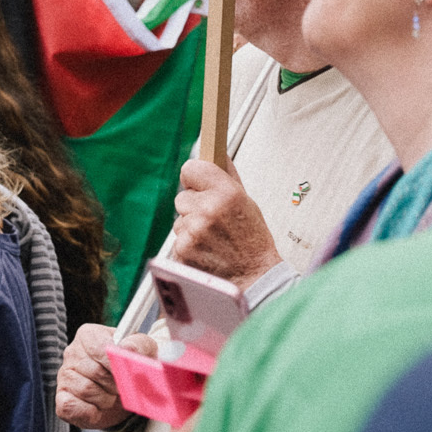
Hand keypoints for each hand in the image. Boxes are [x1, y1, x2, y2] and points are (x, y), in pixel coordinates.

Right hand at [55, 323, 157, 428]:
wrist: (126, 391)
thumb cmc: (132, 364)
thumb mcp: (143, 350)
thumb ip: (137, 345)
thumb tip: (126, 348)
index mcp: (89, 334)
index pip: (100, 349)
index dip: (116, 365)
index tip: (127, 373)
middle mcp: (72, 352)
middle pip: (95, 372)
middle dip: (114, 384)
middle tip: (122, 386)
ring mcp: (64, 375)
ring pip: (85, 390)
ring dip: (104, 399)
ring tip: (111, 396)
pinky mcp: (61, 399)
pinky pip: (71, 407)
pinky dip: (89, 412)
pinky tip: (98, 408)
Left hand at [172, 158, 279, 289]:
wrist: (254, 279)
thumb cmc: (252, 242)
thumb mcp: (247, 202)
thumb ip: (227, 176)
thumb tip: (218, 152)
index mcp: (226, 193)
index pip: (191, 168)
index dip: (195, 177)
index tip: (198, 184)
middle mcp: (208, 210)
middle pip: (182, 197)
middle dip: (194, 207)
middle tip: (213, 221)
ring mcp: (193, 232)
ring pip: (180, 221)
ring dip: (191, 228)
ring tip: (212, 240)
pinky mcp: (183, 252)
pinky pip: (177, 241)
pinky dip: (188, 247)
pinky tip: (206, 253)